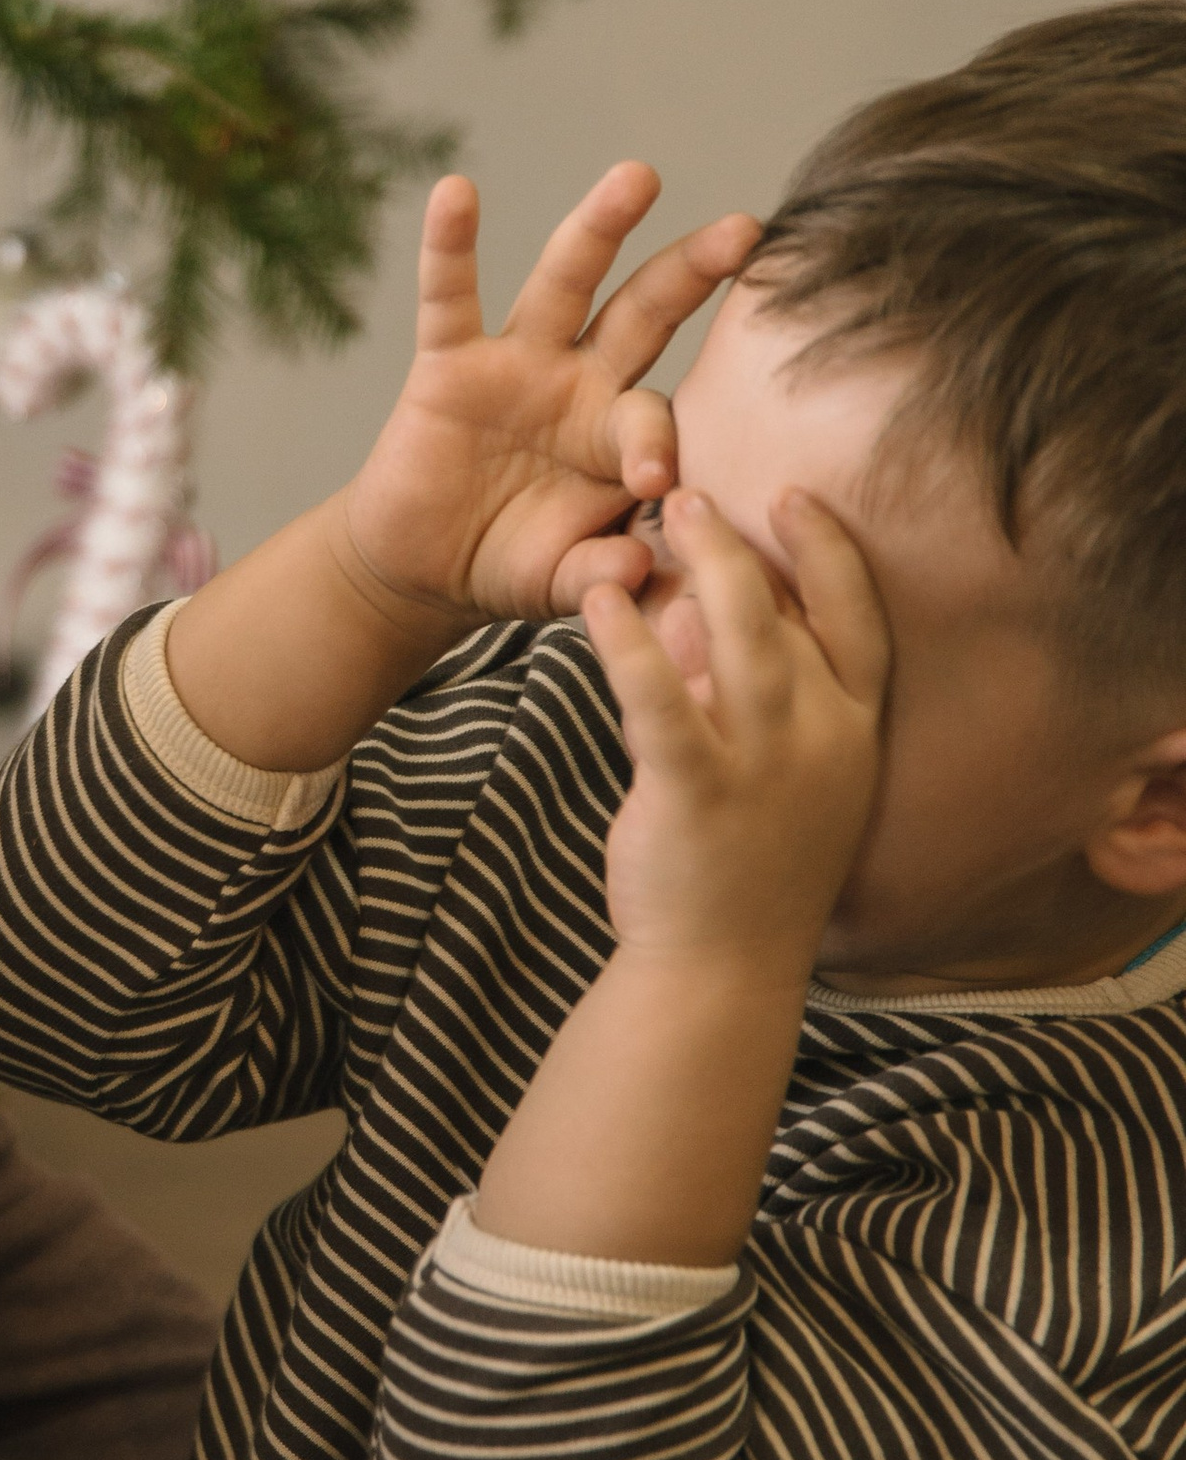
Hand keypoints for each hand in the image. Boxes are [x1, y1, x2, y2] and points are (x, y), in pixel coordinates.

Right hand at [335, 162, 760, 635]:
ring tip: (637, 177)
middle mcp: (581, 382)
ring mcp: (518, 362)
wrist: (425, 568)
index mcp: (621, 436)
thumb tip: (642, 566)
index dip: (657, 446)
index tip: (656, 484)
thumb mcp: (563, 581)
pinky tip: (455, 192)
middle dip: (691, 272)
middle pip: (644, 313)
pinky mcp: (448, 363)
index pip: (655, 420)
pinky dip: (448, 247)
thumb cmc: (513, 565)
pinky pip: (449, 297)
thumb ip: (602, 574)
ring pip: (565, 281)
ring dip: (598, 227)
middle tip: (743, 229)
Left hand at [582, 488, 887, 983]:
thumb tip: (706, 608)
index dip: (831, 554)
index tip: (796, 496)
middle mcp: (822, 743)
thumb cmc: (747, 862)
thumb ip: (749, 693)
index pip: (859, 621)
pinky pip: (661, 703)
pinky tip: (600, 602)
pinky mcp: (698, 794)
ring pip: (741, 639)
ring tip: (660, 514)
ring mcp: (766, 769)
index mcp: (853, 734)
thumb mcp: (777, 771)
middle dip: (742, 544)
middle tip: (693, 492)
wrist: (722, 967)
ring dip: (701, 565)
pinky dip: (630, 645)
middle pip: (790, 614)